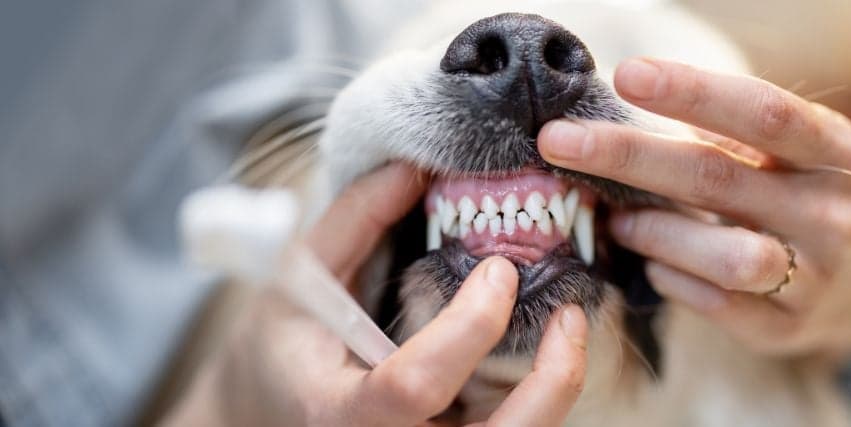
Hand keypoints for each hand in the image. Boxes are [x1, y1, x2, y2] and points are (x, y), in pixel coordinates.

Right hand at [166, 164, 588, 425]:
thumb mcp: (301, 279)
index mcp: (338, 412)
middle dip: (549, 383)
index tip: (498, 270)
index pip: (414, 387)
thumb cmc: (284, 345)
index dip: (469, 329)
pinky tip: (552, 350)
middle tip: (568, 316)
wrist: (276, 407)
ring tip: (571, 330)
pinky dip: (541, 396)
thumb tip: (415, 167)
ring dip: (558, 392)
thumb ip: (355, 221)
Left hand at [538, 58, 850, 360]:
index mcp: (835, 150)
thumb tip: (625, 108)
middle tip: (559, 142)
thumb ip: (726, 134)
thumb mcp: (790, 154)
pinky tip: (654, 264)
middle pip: (718, 178)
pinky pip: (715, 304)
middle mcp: (833, 211)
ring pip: (723, 255)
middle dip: (628, 157)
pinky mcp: (787, 327)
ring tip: (618, 221)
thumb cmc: (805, 196)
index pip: (762, 112)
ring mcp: (815, 276)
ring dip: (653, 233)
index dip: (693, 91)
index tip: (626, 75)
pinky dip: (671, 279)